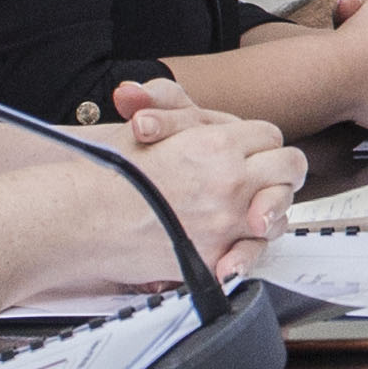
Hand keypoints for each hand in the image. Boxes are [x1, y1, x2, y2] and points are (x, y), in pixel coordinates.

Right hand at [95, 99, 308, 279]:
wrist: (79, 220)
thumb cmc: (107, 174)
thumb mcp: (146, 124)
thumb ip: (180, 111)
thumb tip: (203, 113)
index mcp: (217, 144)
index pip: (270, 135)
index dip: (259, 142)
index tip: (251, 151)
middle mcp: (230, 182)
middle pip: (289, 168)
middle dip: (279, 170)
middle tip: (266, 177)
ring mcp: (227, 222)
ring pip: (280, 211)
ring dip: (270, 209)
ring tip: (250, 209)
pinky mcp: (217, 257)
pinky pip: (255, 251)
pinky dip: (250, 246)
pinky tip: (238, 239)